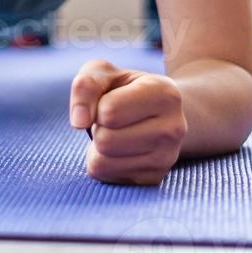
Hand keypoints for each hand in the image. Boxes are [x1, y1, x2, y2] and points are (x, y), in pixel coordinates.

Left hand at [69, 59, 185, 185]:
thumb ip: (85, 86)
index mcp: (165, 93)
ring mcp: (167, 158)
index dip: (98, 106)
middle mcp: (173, 128)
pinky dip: (103, 162)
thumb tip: (78, 121)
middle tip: (113, 120)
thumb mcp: (103, 73)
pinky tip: (120, 150)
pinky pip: (106, 177)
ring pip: (102, 162)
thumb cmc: (122, 89)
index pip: (108, 112)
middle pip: (105, 140)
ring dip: (97, 147)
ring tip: (117, 133)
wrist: (154, 112)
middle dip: (98, 128)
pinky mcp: (154, 178)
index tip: (110, 100)